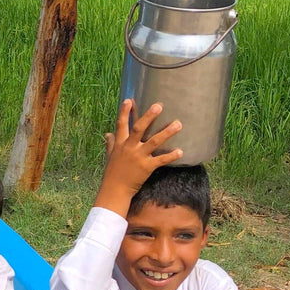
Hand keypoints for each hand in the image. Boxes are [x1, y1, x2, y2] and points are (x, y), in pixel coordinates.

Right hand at [95, 99, 183, 215]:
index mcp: (120, 144)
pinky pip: (161, 160)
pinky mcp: (146, 167)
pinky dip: (171, 156)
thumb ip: (111, 143)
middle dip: (149, 116)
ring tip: (178, 123)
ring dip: (167, 132)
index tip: (129, 100)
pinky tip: (181, 151)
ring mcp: (138, 157)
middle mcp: (129, 148)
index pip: (121, 124)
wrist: (115, 190)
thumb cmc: (112, 172)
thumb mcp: (110, 155)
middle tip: (159, 105)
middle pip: (139, 128)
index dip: (124, 112)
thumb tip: (107, 133)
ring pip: (154, 142)